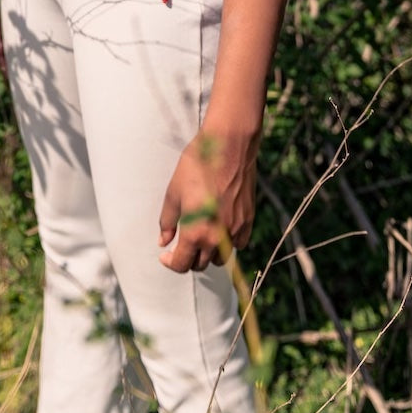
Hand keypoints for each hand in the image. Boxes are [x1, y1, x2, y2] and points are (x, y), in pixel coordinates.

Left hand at [158, 126, 257, 272]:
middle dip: (188, 258)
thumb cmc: (198, 166)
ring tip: (200, 237)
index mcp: (195, 233)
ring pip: (220, 258)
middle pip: (201, 264)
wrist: (229, 147)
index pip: (182, 264)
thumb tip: (164, 241)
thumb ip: (167, 222)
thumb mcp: (173, 193)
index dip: (170, 262)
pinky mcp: (247, 221)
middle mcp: (216, 238)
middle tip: (181, 244)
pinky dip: (228, 243)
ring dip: (208, 253)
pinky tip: (220, 230)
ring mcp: (234, 231)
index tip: (166, 254)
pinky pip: (238, 244)